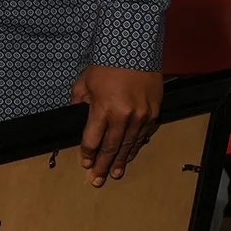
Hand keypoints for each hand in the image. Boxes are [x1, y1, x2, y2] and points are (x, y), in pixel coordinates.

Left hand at [73, 65, 162, 184]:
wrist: (135, 50)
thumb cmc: (106, 66)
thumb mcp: (84, 83)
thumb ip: (79, 103)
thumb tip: (76, 117)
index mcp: (103, 110)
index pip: (93, 140)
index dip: (87, 154)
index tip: (85, 164)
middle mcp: (124, 117)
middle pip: (111, 147)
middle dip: (103, 165)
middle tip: (97, 180)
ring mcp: (142, 116)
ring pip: (129, 145)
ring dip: (121, 161)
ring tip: (115, 174)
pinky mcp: (154, 113)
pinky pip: (144, 135)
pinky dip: (135, 147)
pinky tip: (130, 155)